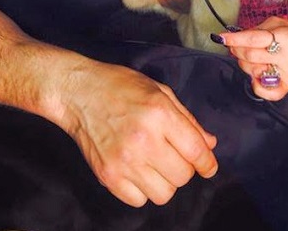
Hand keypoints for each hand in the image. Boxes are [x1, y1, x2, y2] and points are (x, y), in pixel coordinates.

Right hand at [58, 59, 217, 205]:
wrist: (78, 92)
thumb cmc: (120, 86)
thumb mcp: (160, 91)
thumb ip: (187, 120)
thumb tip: (209, 145)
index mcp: (160, 113)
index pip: (196, 152)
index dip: (207, 163)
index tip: (207, 166)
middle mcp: (144, 140)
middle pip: (183, 176)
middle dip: (184, 167)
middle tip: (171, 153)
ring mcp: (124, 161)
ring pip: (163, 194)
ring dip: (164, 181)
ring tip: (152, 162)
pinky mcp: (107, 176)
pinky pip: (138, 200)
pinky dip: (142, 190)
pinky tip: (135, 169)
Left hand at [214, 17, 287, 100]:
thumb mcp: (275, 23)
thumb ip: (255, 30)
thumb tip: (234, 37)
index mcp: (285, 37)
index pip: (253, 39)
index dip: (234, 39)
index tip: (222, 38)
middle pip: (250, 56)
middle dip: (237, 50)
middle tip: (235, 46)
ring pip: (254, 71)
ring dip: (245, 63)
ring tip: (251, 56)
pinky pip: (267, 92)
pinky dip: (256, 85)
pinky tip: (256, 75)